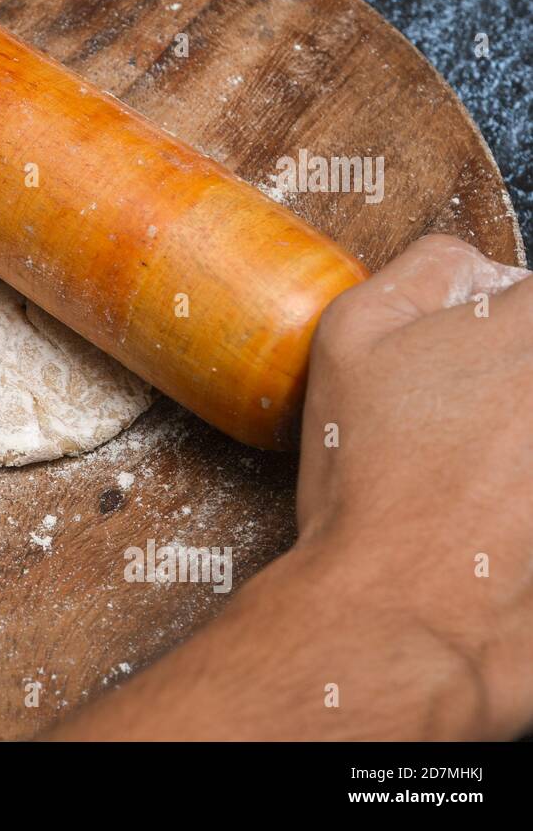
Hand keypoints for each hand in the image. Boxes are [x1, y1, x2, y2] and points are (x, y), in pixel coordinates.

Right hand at [53, 234, 531, 739]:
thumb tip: (472, 267)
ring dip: (520, 444)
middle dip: (513, 388)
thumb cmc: (373, 473)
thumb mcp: (352, 334)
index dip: (507, 326)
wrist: (402, 602)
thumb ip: (424, 269)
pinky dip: (524, 491)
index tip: (483, 361)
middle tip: (477, 431)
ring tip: (487, 477)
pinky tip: (502, 513)